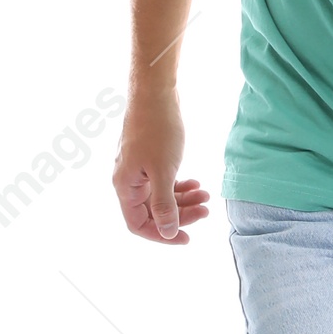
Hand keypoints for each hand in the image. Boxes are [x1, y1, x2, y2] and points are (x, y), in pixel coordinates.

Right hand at [113, 96, 210, 243]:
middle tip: (206, 211)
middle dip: (180, 215)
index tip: (186, 237)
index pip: (139, 225)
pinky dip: (180, 187)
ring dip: (184, 200)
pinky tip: (197, 184)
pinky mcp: (149, 160)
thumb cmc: (156, 130)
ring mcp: (139, 171)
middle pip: (153, 212)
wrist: (155, 95)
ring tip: (207, 196)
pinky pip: (164, 183)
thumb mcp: (163, 172)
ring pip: (161, 197)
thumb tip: (168, 233)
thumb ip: (164, 204)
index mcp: (125, 187)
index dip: (162, 235)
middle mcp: (129, 181)